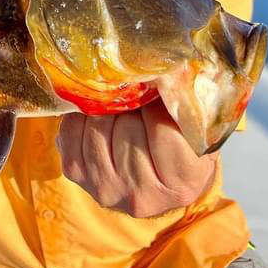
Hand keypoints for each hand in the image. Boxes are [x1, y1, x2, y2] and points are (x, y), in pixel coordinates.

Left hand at [55, 98, 217, 217]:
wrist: (155, 186)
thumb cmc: (182, 150)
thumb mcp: (196, 134)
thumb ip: (184, 110)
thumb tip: (160, 71)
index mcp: (183, 184)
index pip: (162, 131)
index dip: (158, 105)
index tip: (159, 95)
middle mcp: (142, 195)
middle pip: (127, 126)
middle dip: (132, 105)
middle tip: (138, 100)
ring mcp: (105, 187)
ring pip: (97, 125)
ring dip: (108, 108)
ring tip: (121, 107)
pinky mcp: (76, 174)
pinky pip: (71, 129)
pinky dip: (82, 114)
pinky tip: (98, 114)